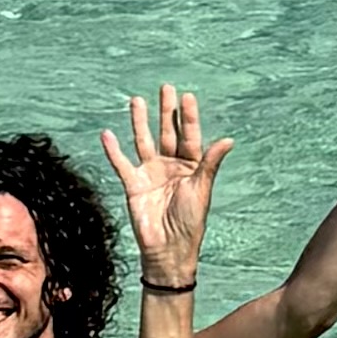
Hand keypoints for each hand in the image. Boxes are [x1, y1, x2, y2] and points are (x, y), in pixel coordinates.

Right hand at [97, 85, 233, 282]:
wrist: (169, 249)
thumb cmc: (190, 222)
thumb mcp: (202, 189)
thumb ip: (210, 162)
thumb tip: (228, 139)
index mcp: (191, 166)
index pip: (189, 136)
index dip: (188, 117)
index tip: (187, 96)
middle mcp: (170, 166)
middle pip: (166, 132)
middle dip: (166, 111)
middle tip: (166, 88)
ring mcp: (150, 174)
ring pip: (143, 141)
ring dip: (140, 122)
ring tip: (137, 100)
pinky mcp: (133, 185)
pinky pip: (122, 164)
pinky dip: (114, 150)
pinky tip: (108, 134)